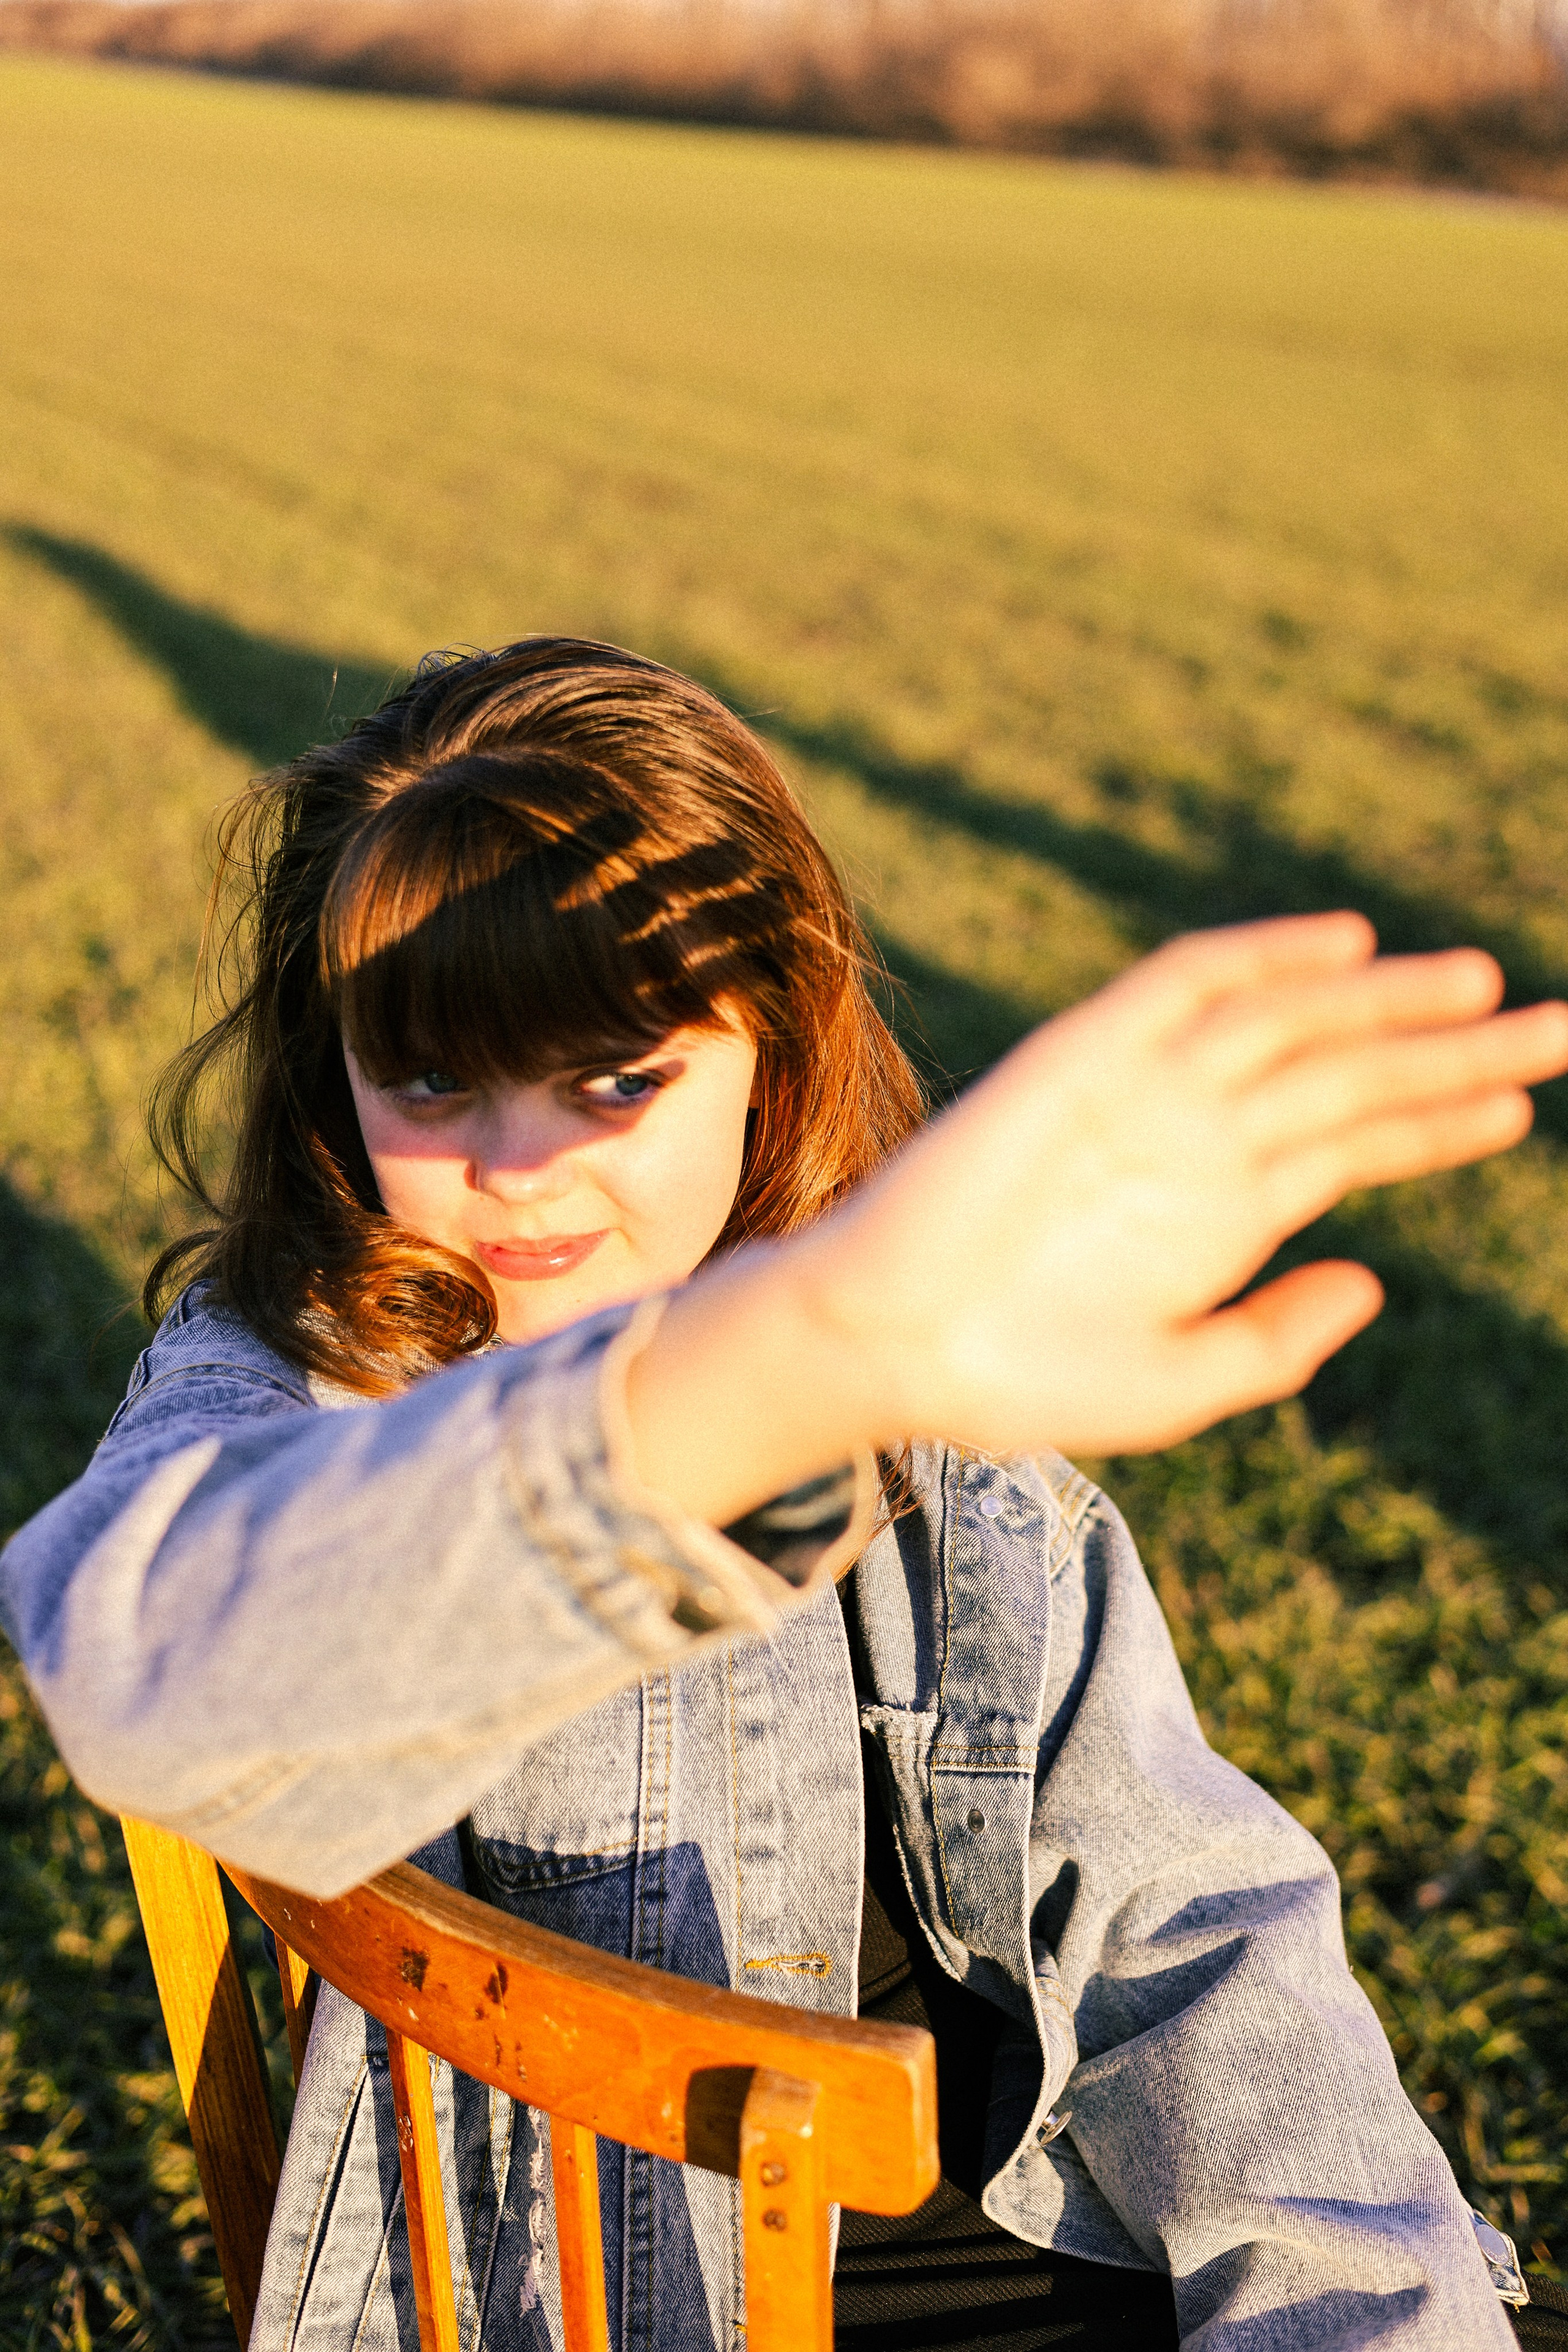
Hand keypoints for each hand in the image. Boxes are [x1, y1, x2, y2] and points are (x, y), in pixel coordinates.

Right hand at [629, 915, 1567, 1521]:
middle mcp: (1200, 1138)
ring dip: (1386, 1001)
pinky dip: (1262, 958)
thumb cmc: (1020, 1379)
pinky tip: (1345, 949)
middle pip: (1350, 1073)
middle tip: (1563, 1029)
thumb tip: (1376, 1278)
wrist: (892, 1346)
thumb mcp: (1176, 1384)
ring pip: (1291, 1023)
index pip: (1358, 1144)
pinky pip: (1186, 987)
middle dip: (1456, 1052)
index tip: (1523, 1108)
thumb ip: (1276, 1338)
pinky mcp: (1084, 1056)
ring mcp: (1147, 1091)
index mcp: (1224, 1211)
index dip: (1442, 1122)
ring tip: (1486, 988)